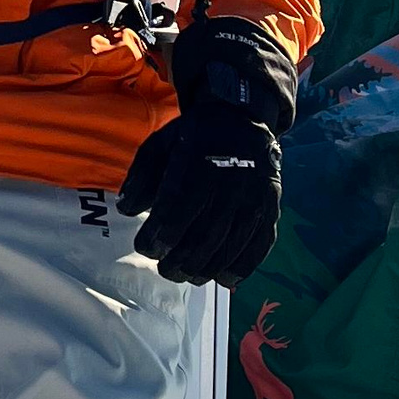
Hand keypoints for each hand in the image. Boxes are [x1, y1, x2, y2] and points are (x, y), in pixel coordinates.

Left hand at [117, 14, 297, 287]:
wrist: (241, 119)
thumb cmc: (193, 137)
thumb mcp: (159, 145)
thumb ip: (141, 177)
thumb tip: (127, 210)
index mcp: (198, 165)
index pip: (175, 213)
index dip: (158, 237)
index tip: (145, 246)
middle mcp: (230, 184)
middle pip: (204, 237)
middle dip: (180, 261)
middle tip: (164, 268)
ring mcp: (255, 198)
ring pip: (230, 246)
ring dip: (206, 269)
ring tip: (187, 275)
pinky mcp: (271, 208)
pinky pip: (260, 245)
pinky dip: (242, 267)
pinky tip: (224, 279)